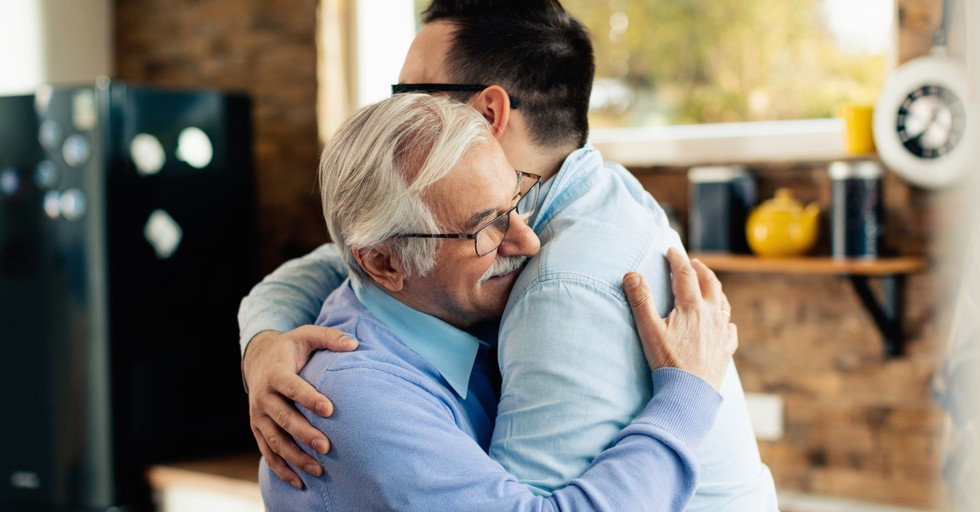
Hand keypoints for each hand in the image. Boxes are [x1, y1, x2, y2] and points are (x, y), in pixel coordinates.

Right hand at [243, 326, 357, 488]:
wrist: (258, 358)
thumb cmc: (290, 348)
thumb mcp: (306, 335)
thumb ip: (329, 337)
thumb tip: (353, 344)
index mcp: (275, 374)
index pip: (292, 387)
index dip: (309, 398)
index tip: (329, 409)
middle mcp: (263, 397)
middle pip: (283, 419)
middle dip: (305, 434)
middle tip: (327, 446)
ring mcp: (258, 416)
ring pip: (275, 441)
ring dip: (295, 457)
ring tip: (318, 469)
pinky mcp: (258, 429)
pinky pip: (267, 453)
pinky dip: (281, 469)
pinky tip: (299, 482)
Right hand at [622, 247, 736, 389]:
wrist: (690, 394)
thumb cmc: (667, 362)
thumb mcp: (649, 330)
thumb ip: (640, 300)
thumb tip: (631, 275)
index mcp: (692, 307)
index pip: (685, 275)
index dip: (678, 260)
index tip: (671, 250)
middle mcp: (711, 315)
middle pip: (710, 284)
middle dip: (700, 270)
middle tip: (692, 263)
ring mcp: (721, 332)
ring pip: (723, 303)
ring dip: (714, 290)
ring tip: (707, 286)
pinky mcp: (725, 349)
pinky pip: (730, 329)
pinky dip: (725, 319)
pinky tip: (723, 322)